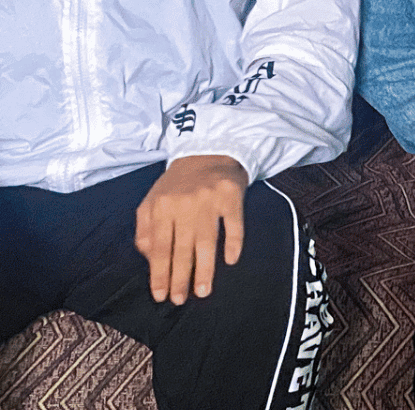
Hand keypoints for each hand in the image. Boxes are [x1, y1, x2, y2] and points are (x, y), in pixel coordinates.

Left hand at [135, 155, 248, 304]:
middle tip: (180, 300)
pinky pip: (234, 225)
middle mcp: (184, 204)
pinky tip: (231, 260)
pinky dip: (233, 243)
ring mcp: (209, 199)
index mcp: (161, 207)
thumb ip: (144, 229)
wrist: (208, 151)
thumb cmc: (178, 184)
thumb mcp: (152, 201)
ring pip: (206, 242)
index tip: (160, 296)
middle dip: (180, 278)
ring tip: (203, 291)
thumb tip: (148, 259)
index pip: (158, 248)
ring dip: (205, 269)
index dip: (159, 274)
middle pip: (181, 249)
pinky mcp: (232, 195)